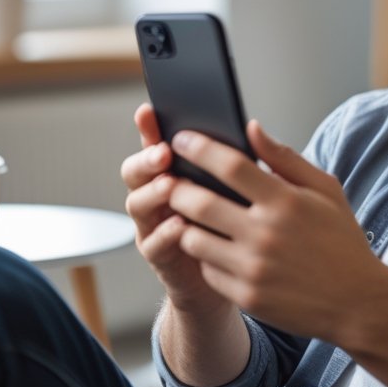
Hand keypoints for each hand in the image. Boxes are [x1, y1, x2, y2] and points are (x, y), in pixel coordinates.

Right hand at [121, 103, 228, 313]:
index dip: (148, 128)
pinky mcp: (162, 257)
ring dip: (152, 193)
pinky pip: (155, 244)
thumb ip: (240, 161)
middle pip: (136, 172)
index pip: (155, 144)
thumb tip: (251, 127)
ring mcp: (155, 225)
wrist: (239, 276)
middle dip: (146, 159)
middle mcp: (157, 196)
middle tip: (164, 152)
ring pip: (137, 205)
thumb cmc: (240, 225)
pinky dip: (164, 233)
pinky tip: (179, 224)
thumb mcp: (244, 187)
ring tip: (170, 184)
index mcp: (175, 172)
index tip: (149, 110)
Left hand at [167, 120, 387, 342]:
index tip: (181, 138)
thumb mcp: (326, 191)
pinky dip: (204, 256)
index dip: (198, 147)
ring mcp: (254, 269)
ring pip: (193, 238)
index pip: (230, 165)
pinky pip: (207, 270)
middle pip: (199, 202)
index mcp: (286, 202)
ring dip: (186, 223)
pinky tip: (213, 247)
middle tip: (172, 180)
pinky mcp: (247, 297)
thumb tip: (251, 128)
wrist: (359, 303)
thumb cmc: (342, 242)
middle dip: (178, 187)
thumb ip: (285, 158)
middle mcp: (266, 234)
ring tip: (189, 214)